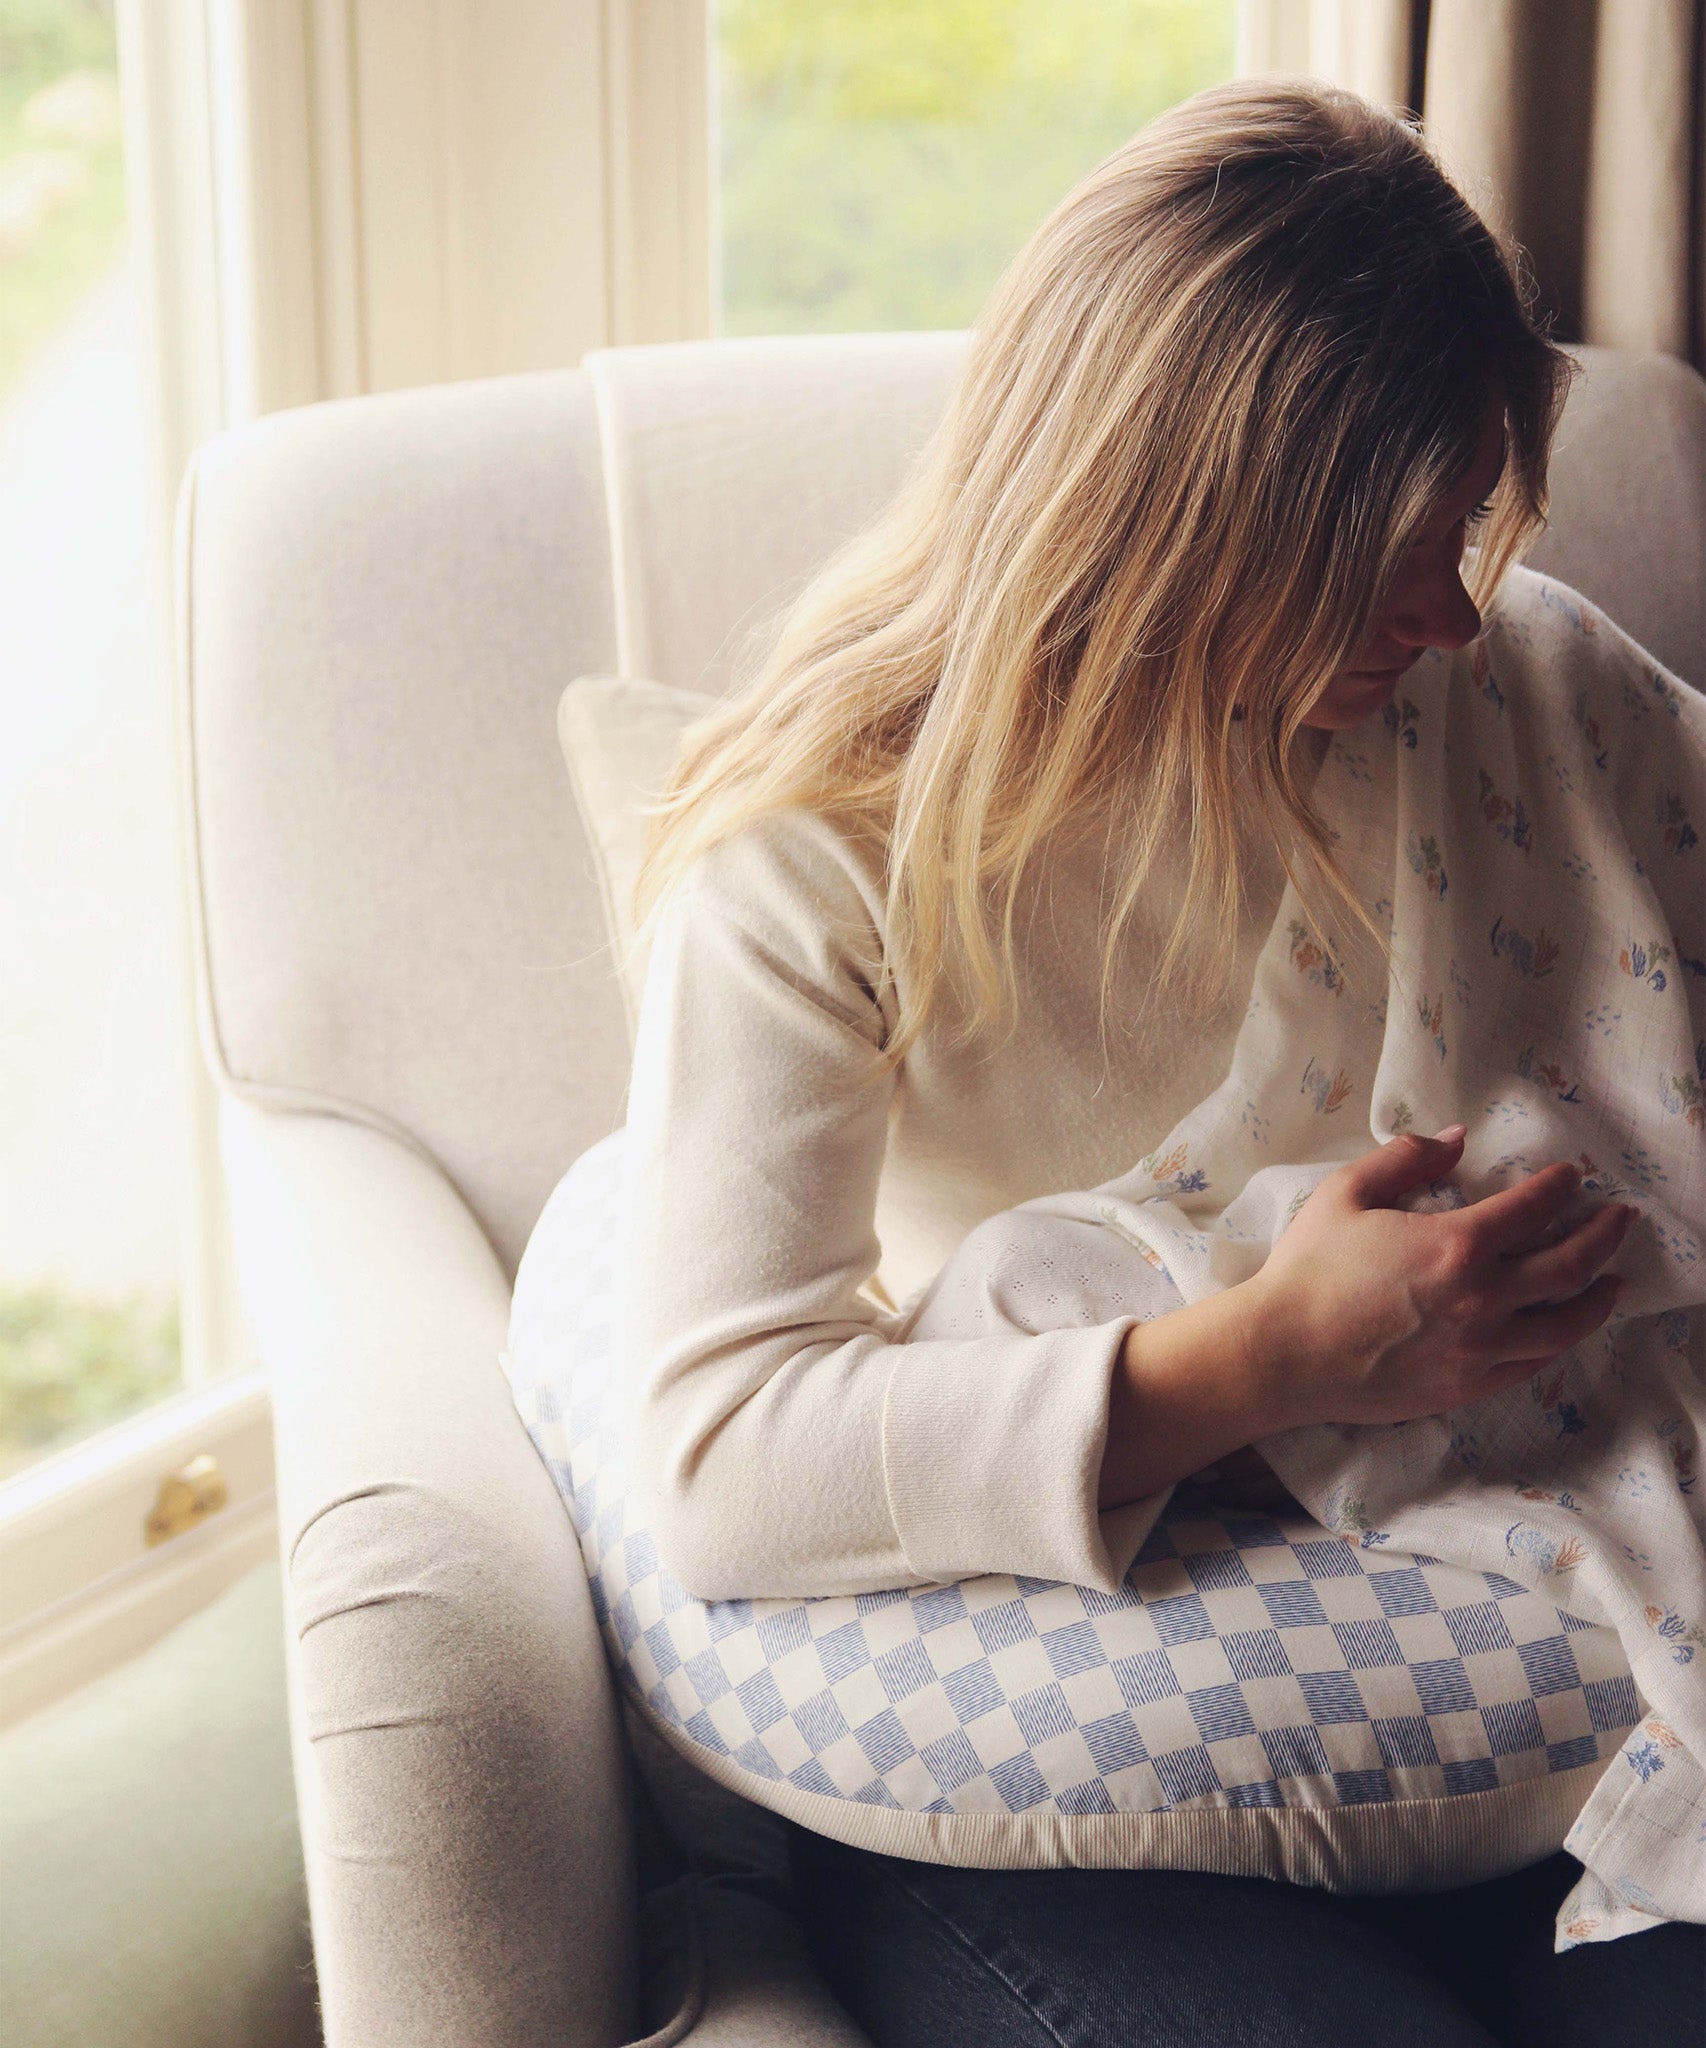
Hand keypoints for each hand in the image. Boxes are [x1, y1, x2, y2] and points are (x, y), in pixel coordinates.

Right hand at [1246, 1125, 1634, 1431]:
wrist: (1283, 1353)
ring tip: (1615, 1280)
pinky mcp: (1468, 1386)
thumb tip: (1456, 1138)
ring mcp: (1481, 1349)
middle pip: (1571, 1265)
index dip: (1561, 1186)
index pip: (1535, 1207)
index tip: (1572, 1176)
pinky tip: (1563, 1327)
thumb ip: (1404, 1156)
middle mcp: (1483, 1298)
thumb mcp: (1346, 1193)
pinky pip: (1534, 1363)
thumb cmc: (1308, 1269)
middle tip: (1620, 1217)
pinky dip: (1560, 1341)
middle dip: (1605, 1235)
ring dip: (1600, 1296)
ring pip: (1567, 1323)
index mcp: (1456, 1243)